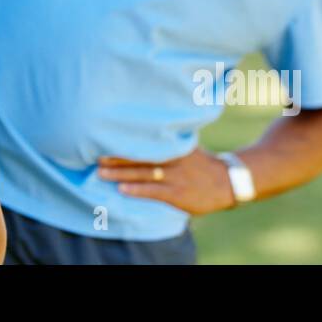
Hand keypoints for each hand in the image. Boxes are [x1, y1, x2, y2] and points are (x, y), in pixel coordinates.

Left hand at [97, 147, 237, 215]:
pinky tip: (122, 189)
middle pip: (140, 156)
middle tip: (94, 155)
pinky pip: (154, 191)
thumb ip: (168, 139)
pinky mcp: (177, 194)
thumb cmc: (201, 163)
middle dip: (116, 156)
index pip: (145, 140)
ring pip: (143, 173)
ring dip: (121, 173)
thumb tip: (143, 127)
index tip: (104, 135)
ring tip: (100, 172)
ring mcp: (174, 177)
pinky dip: (137, 189)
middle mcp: (172, 158)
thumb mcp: (187, 145)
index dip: (124, 139)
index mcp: (173, 145)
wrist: (227, 183)